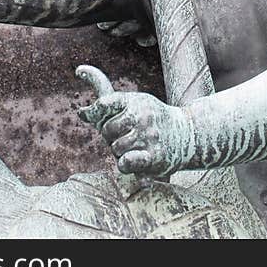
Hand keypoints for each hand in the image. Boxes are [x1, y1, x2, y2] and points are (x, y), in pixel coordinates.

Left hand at [75, 65, 193, 176]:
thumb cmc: (152, 118)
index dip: (94, 112)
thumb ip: (106, 104)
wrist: (187, 134)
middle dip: (111, 136)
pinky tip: (135, 160)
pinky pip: (125, 163)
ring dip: (121, 151)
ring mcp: (149, 136)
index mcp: (135, 101)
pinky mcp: (154, 156)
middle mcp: (143, 116)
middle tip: (128, 135)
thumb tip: (79, 113)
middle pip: (106, 130)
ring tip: (137, 146)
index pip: (104, 103)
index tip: (90, 114)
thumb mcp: (133, 103)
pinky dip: (125, 164)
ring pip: (115, 148)